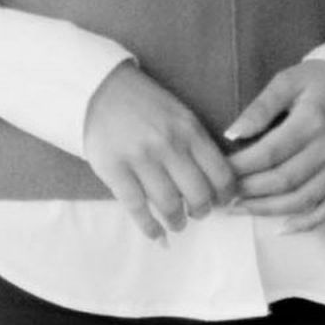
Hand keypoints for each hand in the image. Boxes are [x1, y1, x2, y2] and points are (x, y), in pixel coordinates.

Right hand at [83, 63, 238, 243]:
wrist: (99, 89)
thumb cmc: (144, 105)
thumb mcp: (179, 114)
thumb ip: (197, 143)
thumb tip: (217, 183)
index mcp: (189, 129)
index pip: (221, 173)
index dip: (225, 195)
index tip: (222, 202)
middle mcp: (169, 144)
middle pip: (198, 195)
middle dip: (202, 211)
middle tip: (198, 213)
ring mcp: (140, 158)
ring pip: (170, 205)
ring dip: (177, 222)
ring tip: (177, 222)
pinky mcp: (114, 169)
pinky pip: (137, 208)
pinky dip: (150, 228)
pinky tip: (156, 234)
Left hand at [225, 62, 324, 233]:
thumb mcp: (290, 80)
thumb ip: (260, 107)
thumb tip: (231, 134)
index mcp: (313, 120)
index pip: (269, 153)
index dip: (241, 167)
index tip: (219, 172)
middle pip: (284, 180)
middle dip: (249, 191)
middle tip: (223, 194)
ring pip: (303, 199)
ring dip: (269, 210)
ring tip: (241, 210)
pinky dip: (306, 223)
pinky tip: (281, 226)